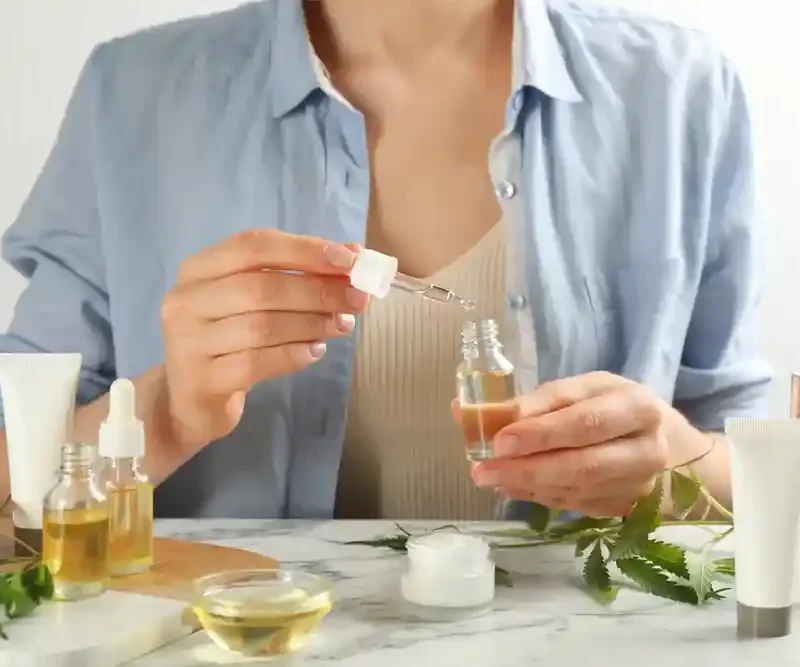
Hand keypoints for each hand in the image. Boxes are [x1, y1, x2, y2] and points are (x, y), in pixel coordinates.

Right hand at [160, 229, 368, 449]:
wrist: (188, 399)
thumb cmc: (228, 339)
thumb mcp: (253, 301)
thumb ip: (297, 274)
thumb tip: (354, 255)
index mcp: (198, 268)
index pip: (254, 246)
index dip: (304, 249)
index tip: (349, 260)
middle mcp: (186, 300)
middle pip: (261, 286)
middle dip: (318, 291)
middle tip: (358, 299)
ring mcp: (188, 342)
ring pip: (262, 326)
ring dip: (312, 323)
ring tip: (342, 325)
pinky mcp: (202, 380)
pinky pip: (257, 363)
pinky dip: (293, 355)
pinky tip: (315, 352)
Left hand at [463, 372, 675, 516]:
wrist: (666, 445)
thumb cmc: (612, 407)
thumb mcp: (583, 390)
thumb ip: (534, 401)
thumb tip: (468, 410)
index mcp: (638, 406)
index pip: (586, 421)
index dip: (541, 432)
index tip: (500, 439)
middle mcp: (646, 449)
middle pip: (583, 464)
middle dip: (528, 467)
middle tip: (484, 469)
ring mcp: (639, 485)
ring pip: (578, 489)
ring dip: (527, 485)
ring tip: (489, 477)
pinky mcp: (625, 508)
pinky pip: (576, 505)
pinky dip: (538, 496)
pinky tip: (510, 486)